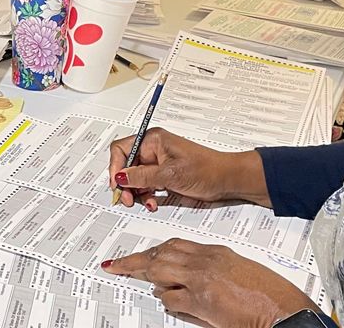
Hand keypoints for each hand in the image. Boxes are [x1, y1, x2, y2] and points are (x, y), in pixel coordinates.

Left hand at [103, 239, 317, 327]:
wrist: (285, 311)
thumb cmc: (270, 295)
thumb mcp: (237, 272)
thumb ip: (211, 273)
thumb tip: (188, 283)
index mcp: (215, 252)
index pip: (174, 244)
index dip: (154, 250)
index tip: (141, 255)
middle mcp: (206, 261)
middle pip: (161, 253)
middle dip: (136, 260)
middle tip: (118, 265)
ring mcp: (202, 279)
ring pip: (159, 270)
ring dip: (145, 277)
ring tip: (129, 277)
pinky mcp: (201, 300)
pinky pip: (171, 298)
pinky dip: (167, 301)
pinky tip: (169, 303)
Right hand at [109, 128, 264, 209]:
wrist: (227, 180)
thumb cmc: (207, 169)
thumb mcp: (170, 174)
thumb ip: (142, 176)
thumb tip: (120, 177)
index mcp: (153, 140)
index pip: (121, 149)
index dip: (115, 167)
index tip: (117, 184)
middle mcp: (153, 150)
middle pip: (126, 166)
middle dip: (126, 184)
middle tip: (128, 199)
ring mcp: (158, 164)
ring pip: (135, 179)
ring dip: (137, 193)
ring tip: (146, 203)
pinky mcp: (163, 176)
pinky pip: (146, 186)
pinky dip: (147, 197)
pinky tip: (153, 203)